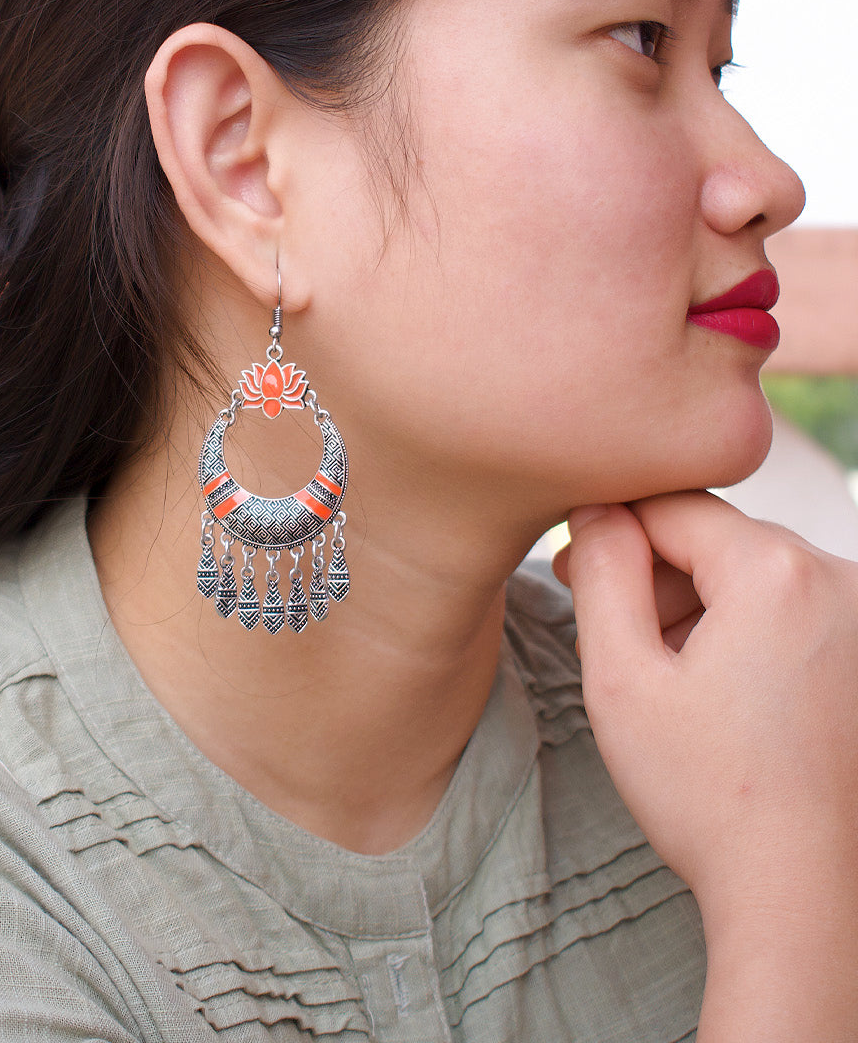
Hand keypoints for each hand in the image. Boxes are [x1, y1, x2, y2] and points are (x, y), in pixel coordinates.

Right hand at [564, 494, 857, 1037]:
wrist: (805, 897)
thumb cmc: (711, 797)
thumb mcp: (622, 678)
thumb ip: (600, 572)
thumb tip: (596, 509)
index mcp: (776, 570)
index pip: (669, 505)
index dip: (609, 531)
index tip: (571, 572)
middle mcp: (839, 577)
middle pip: (717, 540)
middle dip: (656, 577)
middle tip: (608, 636)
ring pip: (754, 575)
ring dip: (700, 607)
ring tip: (666, 679)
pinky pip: (793, 611)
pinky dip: (747, 633)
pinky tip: (718, 695)